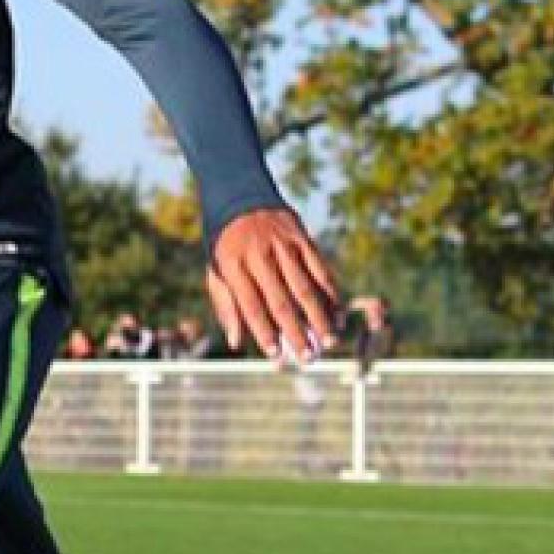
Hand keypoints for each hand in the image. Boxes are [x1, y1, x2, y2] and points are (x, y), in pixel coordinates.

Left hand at [206, 208, 339, 363]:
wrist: (240, 195)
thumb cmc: (226, 243)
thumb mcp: (215, 270)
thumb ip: (226, 305)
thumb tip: (235, 342)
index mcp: (233, 265)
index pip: (251, 305)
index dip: (263, 332)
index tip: (275, 356)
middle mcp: (259, 255)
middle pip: (280, 301)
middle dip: (295, 332)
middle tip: (307, 358)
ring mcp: (282, 245)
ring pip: (305, 287)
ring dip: (320, 318)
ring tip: (330, 342)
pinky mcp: (301, 238)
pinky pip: (320, 270)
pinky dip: (331, 294)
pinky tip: (338, 314)